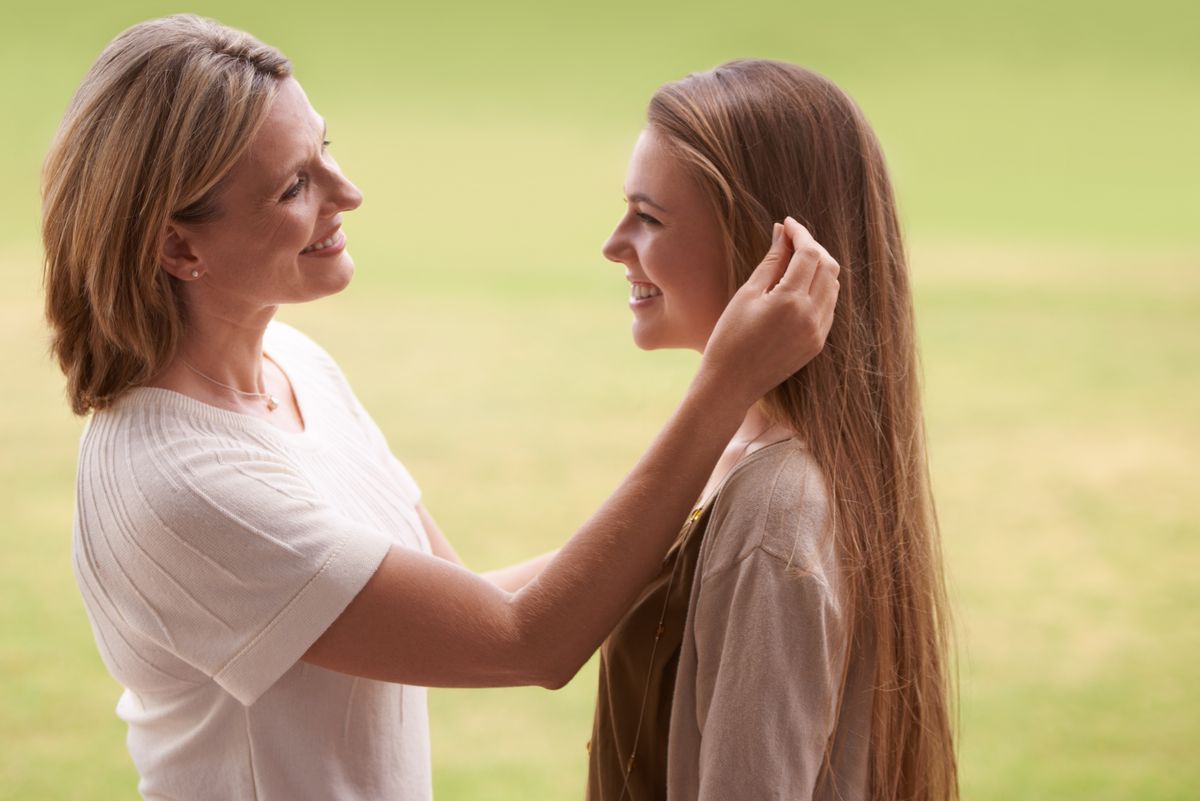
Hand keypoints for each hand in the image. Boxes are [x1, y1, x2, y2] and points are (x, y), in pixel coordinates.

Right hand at [699, 217, 839, 406]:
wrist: (731, 384)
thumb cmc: (729, 337)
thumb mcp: (747, 295)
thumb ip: (771, 262)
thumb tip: (782, 232)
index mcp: (790, 301)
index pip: (809, 254)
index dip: (800, 234)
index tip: (787, 224)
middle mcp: (811, 316)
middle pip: (828, 266)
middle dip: (812, 247)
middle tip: (791, 240)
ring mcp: (818, 332)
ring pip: (833, 286)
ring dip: (819, 267)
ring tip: (794, 261)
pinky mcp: (818, 344)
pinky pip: (829, 306)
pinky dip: (820, 289)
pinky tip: (799, 286)